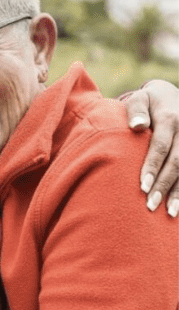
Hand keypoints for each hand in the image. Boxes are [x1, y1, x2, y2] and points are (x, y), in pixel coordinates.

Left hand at [125, 80, 178, 215]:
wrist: (171, 96)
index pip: (161, 146)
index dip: (152, 167)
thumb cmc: (147, 102)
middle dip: (164, 185)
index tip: (141, 187)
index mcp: (170, 119)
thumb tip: (136, 126)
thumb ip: (136, 110)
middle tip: (151, 206)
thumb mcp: (139, 99)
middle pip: (177, 162)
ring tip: (170, 213)